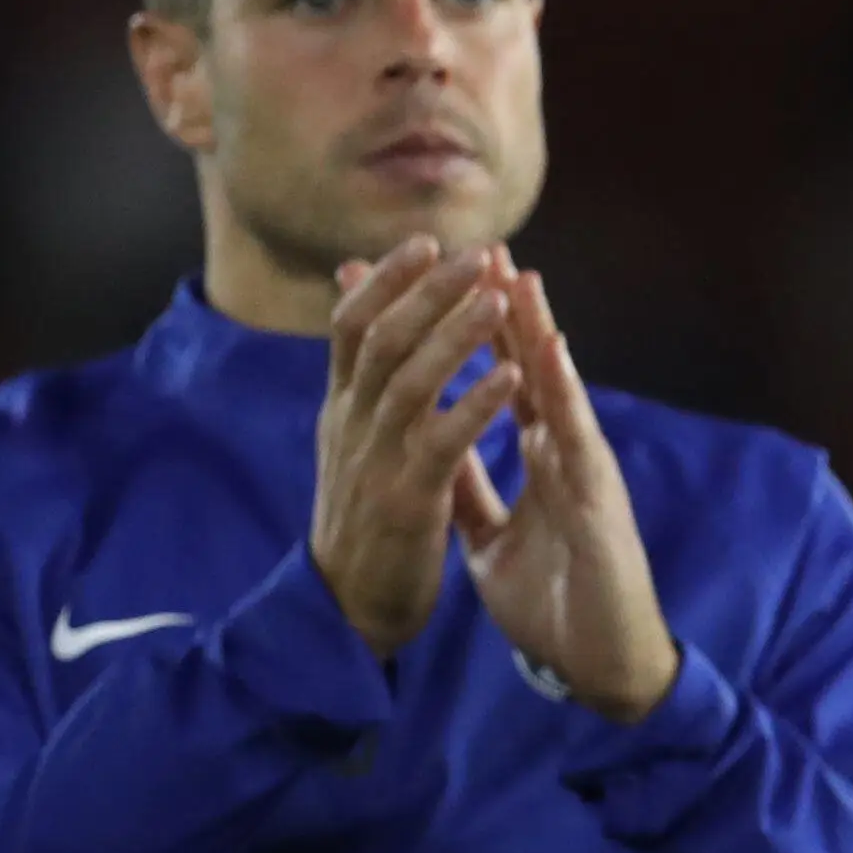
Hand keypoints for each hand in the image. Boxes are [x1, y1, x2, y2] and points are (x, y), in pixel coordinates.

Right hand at [313, 238, 520, 657]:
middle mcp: (351, 426)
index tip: (425, 241)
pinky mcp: (407, 502)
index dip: (386, 282)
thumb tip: (359, 340)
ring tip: (496, 297)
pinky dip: (475, 404)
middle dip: (427, 291)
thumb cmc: (363, 526)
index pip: (351, 327)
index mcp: (341, 412)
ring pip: (410, 380)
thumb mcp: (353, 449)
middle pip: (381, 338)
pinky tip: (511, 377)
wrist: (347, 610)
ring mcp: (376, 462)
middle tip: (473, 251)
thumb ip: (361, 391)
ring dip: (456, 334)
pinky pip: (442, 442)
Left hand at [445, 259, 680, 724]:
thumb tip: (440, 448)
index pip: (491, 381)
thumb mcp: (491, 540)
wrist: (600, 665)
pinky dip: (560, 389)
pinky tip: (546, 346)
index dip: (455, 335)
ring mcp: (583, 470)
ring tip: (513, 272)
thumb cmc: (555, 605)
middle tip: (469, 244)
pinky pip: (575, 435)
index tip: (412, 288)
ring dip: (535, 329)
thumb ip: (472, 490)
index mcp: (536, 460)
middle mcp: (562, 452)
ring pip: (555, 388)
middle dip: (495, 308)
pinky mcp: (598, 498)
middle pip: (524, 368)